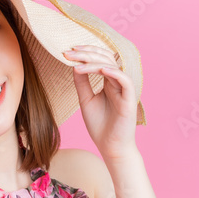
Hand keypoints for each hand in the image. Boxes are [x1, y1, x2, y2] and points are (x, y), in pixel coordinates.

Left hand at [63, 45, 139, 160]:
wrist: (110, 146)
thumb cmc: (100, 125)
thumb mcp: (86, 100)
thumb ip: (82, 83)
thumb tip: (75, 65)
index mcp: (109, 81)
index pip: (100, 59)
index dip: (86, 52)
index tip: (68, 51)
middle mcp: (118, 82)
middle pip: (106, 59)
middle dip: (87, 54)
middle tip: (69, 53)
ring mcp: (125, 90)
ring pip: (114, 67)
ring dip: (95, 63)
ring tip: (78, 63)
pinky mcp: (130, 99)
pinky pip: (125, 81)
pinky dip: (114, 73)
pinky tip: (101, 70)